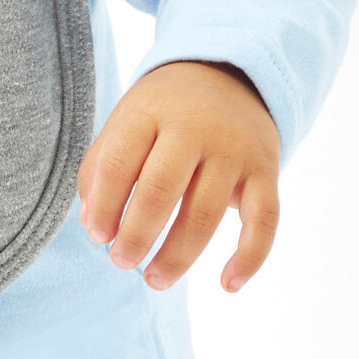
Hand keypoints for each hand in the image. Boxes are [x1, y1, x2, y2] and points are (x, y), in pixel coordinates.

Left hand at [76, 59, 280, 292]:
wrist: (228, 73)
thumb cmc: (164, 110)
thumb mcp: (127, 120)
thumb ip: (102, 167)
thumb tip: (92, 224)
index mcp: (149, 112)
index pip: (119, 163)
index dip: (104, 205)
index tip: (97, 236)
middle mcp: (193, 128)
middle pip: (161, 189)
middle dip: (137, 235)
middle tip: (121, 261)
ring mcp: (234, 149)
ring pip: (207, 213)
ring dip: (179, 256)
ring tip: (155, 279)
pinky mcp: (267, 170)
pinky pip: (265, 221)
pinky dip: (249, 258)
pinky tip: (228, 284)